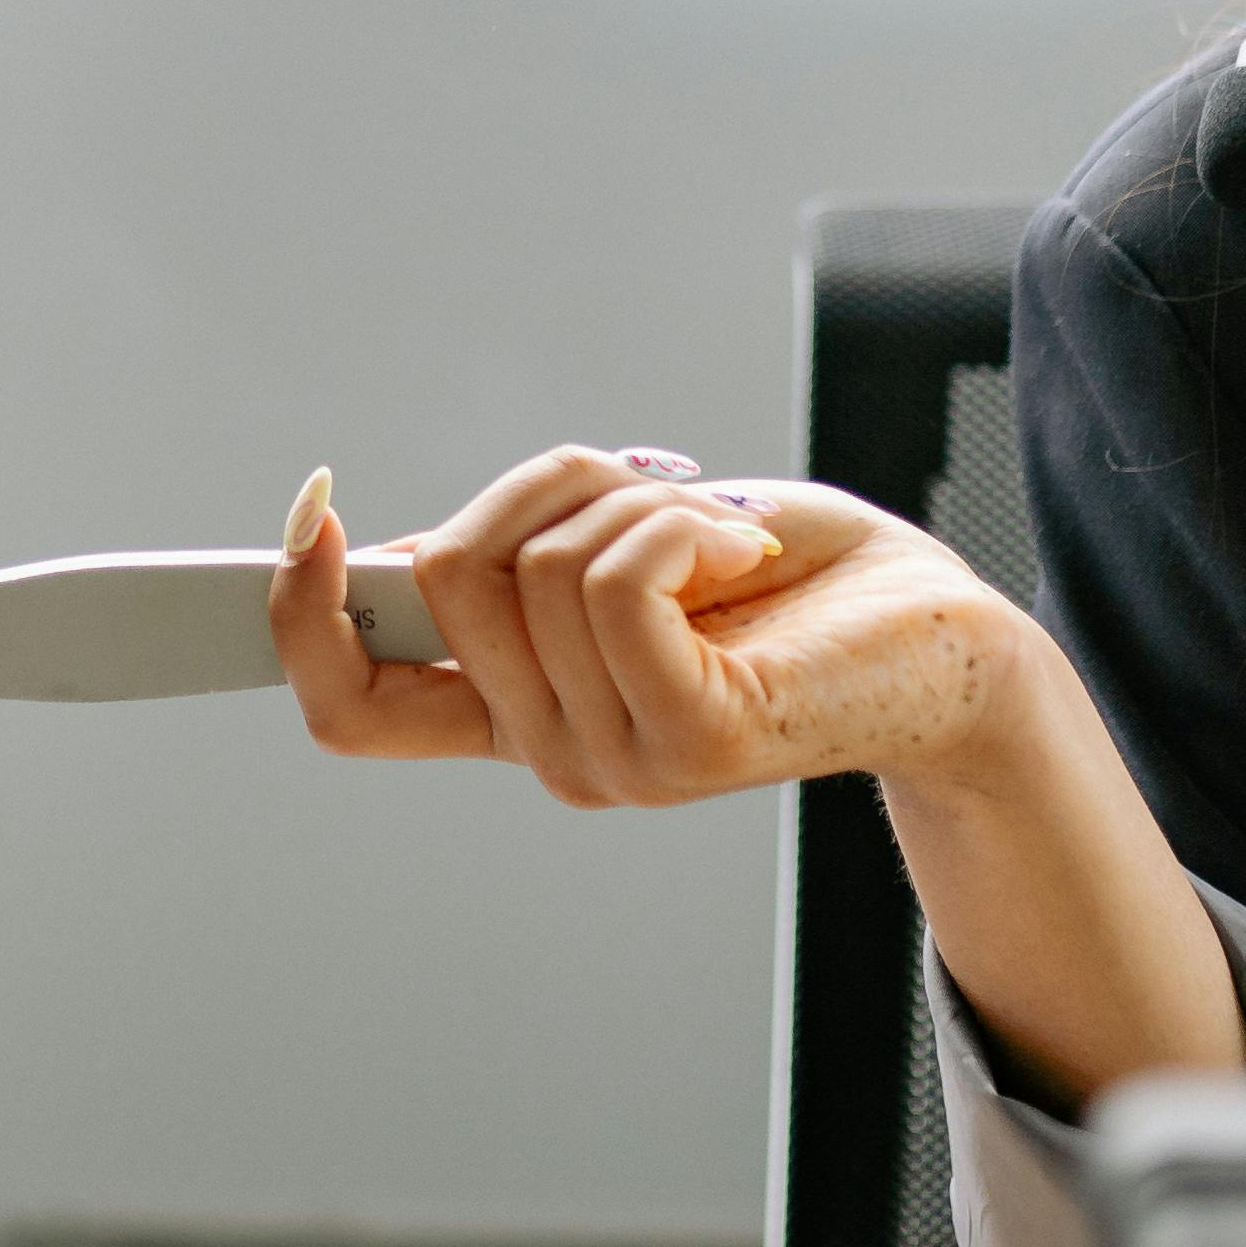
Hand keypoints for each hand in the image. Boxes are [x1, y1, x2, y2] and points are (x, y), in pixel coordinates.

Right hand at [265, 444, 1035, 809]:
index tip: (312, 507)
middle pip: (442, 577)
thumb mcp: (622, 546)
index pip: (348, 709)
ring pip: (536, 564)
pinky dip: (680, 523)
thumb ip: (516, 562)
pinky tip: (744, 551)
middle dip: (541, 484)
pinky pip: (619, 580)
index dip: (295, 614)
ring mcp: (617, 762)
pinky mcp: (694, 739)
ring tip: (718, 528)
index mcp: (518, 713)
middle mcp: (551, 755)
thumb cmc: (791, 578)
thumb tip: (406, 550)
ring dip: (633, 495)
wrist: (949, 641)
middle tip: (648, 486)